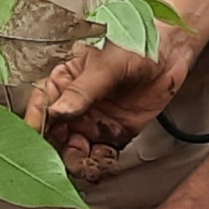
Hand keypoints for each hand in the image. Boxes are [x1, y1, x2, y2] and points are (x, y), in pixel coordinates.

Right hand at [26, 37, 193, 175]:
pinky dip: (100, 164)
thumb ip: (82, 90)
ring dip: (78, 162)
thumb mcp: (105, 64)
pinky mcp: (116, 133)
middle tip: (65, 158)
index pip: (41, 104)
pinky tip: (104, 163)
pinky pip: (101, 155)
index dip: (36, 123)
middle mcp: (76, 103)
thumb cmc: (136, 42)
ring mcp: (95, 120)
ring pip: (76, 149)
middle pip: (55, 134)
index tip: (36, 140)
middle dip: (57, 150)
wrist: (172, 50)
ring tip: (87, 165)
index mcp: (65, 79)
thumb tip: (58, 112)